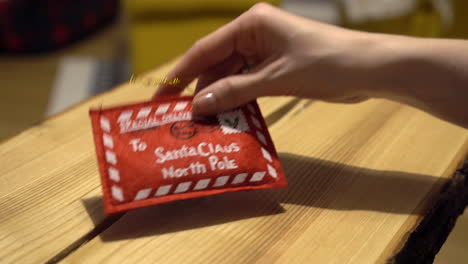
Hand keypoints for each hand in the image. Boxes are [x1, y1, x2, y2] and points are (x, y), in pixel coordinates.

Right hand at [154, 3, 372, 114]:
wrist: (369, 69)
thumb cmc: (327, 64)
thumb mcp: (277, 78)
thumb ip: (236, 91)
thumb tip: (198, 106)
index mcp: (251, 25)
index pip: (205, 49)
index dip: (180, 74)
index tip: (160, 96)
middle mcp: (253, 34)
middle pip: (215, 64)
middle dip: (199, 90)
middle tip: (180, 118)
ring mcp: (264, 51)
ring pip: (230, 76)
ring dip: (219, 98)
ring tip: (202, 124)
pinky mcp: (274, 67)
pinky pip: (246, 84)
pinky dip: (237, 100)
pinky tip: (227, 118)